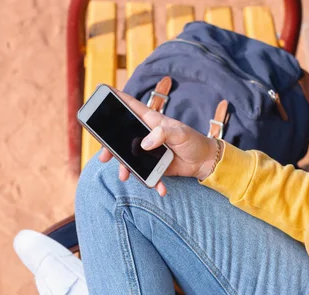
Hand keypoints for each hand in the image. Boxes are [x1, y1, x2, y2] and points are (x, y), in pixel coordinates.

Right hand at [98, 88, 221, 195]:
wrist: (204, 162)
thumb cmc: (194, 142)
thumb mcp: (180, 133)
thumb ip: (163, 134)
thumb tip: (144, 143)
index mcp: (152, 121)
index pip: (132, 107)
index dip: (118, 98)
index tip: (105, 91)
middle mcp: (147, 135)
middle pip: (123, 136)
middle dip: (110, 146)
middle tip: (104, 156)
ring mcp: (149, 151)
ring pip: (130, 158)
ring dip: (125, 168)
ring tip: (124, 176)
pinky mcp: (154, 165)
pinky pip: (147, 174)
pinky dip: (151, 182)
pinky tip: (158, 188)